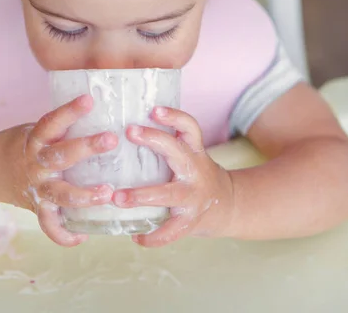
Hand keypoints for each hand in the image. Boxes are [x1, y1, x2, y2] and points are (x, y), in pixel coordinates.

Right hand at [0, 95, 117, 246]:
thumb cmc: (20, 146)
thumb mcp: (34, 131)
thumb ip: (60, 129)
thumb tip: (103, 111)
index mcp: (34, 141)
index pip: (51, 122)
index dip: (69, 111)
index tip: (88, 99)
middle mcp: (35, 164)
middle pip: (61, 156)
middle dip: (87, 147)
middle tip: (111, 139)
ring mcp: (36, 188)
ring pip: (61, 194)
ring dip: (85, 195)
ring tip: (108, 192)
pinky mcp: (36, 207)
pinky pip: (49, 226)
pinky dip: (64, 235)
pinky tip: (83, 235)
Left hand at [111, 106, 235, 246]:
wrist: (230, 206)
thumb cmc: (196, 177)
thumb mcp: (189, 155)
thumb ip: (165, 146)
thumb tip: (117, 131)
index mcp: (194, 152)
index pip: (189, 127)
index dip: (174, 117)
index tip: (154, 109)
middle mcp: (195, 170)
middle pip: (177, 151)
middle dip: (154, 139)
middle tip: (129, 131)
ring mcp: (194, 197)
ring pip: (169, 194)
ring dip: (142, 195)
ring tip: (117, 198)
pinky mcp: (191, 221)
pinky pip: (171, 231)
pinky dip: (154, 237)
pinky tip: (136, 237)